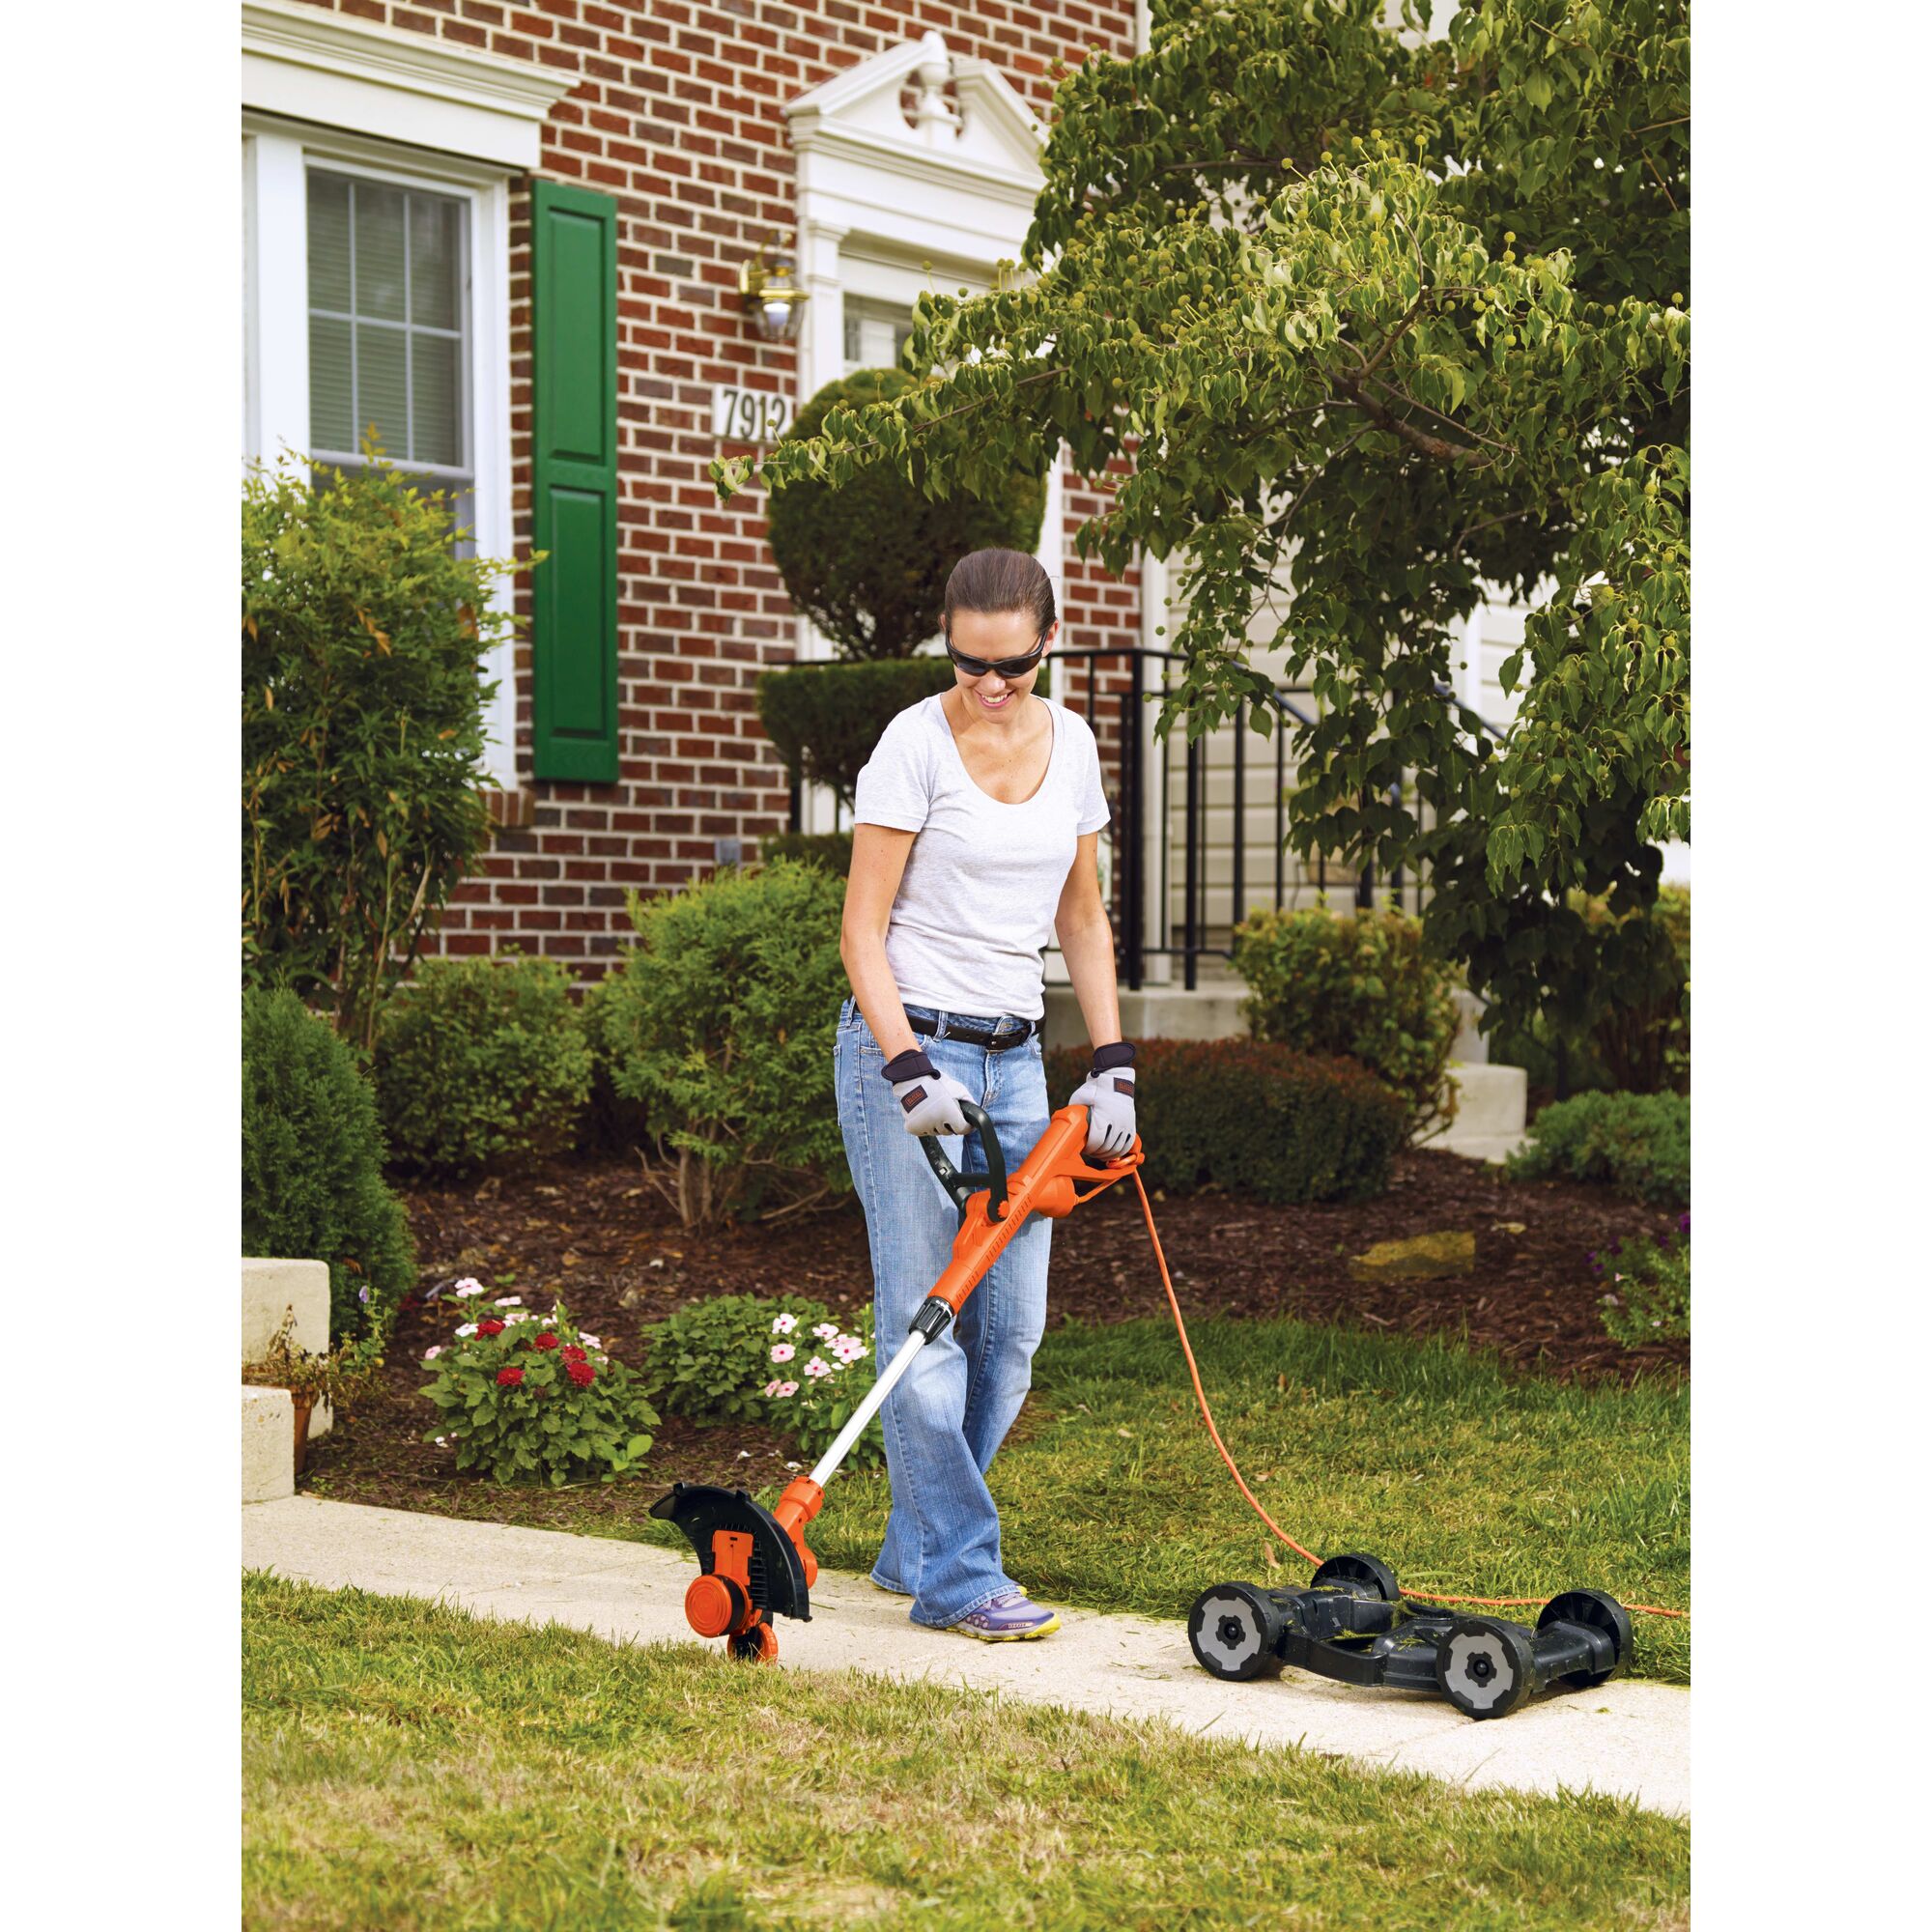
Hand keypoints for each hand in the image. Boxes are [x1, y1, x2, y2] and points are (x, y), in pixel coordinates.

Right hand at [881, 1048, 976, 1136]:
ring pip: (936, 1132)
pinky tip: (925, 1113)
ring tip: (934, 1110)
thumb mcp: (958, 1088)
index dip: (966, 1126)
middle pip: (948, 1132)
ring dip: (937, 1124)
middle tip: (945, 1111)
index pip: (962, 1130)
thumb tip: (974, 1113)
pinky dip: (925, 1125)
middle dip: (949, 1123)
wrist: (912, 1080)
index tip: (965, 1123)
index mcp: (948, 1113)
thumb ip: (968, 1102)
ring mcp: (923, 1125)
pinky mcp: (913, 1128)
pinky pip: (923, 1131)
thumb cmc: (936, 1083)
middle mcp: (936, 1121)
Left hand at [1069, 1041, 1135, 1158]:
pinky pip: (1128, 1144)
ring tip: (1100, 1154)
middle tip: (1090, 1152)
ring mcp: (1126, 1123)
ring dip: (1108, 1155)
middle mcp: (1117, 1121)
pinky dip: (1120, 1152)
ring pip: (1119, 1148)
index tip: (1085, 1149)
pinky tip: (1112, 1153)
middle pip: (1108, 1147)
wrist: (1115, 1079)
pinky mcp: (1131, 1124)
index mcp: (1102, 1115)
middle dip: (1098, 1153)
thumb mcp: (1080, 1098)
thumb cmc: (1093, 1089)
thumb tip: (1064, 1124)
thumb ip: (1074, 1112)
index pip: (1097, 1141)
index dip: (1090, 1149)